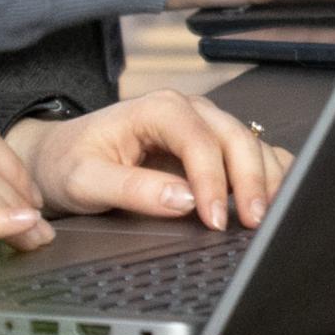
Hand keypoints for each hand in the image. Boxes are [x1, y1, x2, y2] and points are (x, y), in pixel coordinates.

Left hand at [9, 91, 291, 232]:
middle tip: (255, 224)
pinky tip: (275, 199)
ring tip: (269, 217)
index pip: (200, 141)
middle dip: (251, 181)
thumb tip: (183, 201)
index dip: (214, 182)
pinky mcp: (212, 145)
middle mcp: (188, 110)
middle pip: (236, 138)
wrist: (59, 157)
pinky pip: (253, 152)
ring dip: (266, 179)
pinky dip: (270, 173)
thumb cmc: (69, 164)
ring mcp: (205, 125)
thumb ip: (133, 189)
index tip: (216, 221)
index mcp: (158, 109)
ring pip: (251, 144)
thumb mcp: (85, 180)